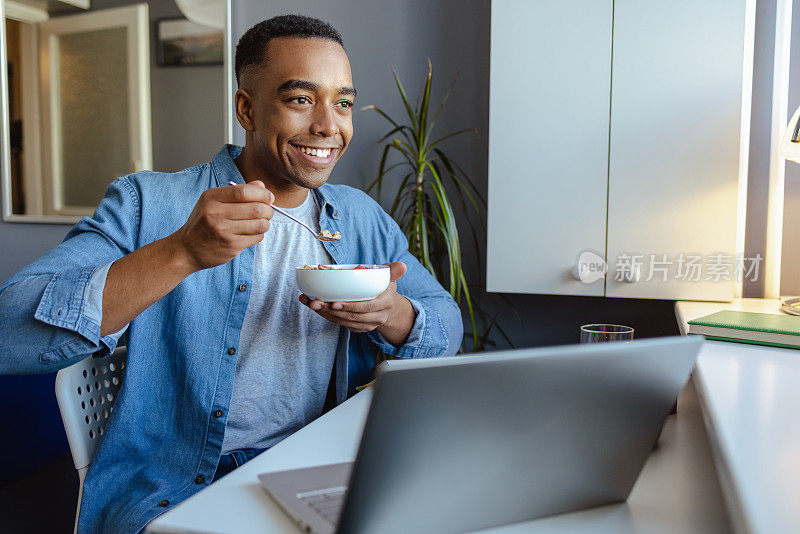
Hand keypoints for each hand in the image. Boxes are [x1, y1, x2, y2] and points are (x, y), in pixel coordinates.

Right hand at [171, 181, 273, 271]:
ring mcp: (223, 231)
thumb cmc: (203, 222)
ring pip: (260, 224)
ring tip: (261, 223)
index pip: (244, 191)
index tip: (269, 197)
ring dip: (266, 223)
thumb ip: (238, 192)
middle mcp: (216, 213)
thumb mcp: (213, 201)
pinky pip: (256, 237)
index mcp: (212, 198)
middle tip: (268, 212)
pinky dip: (259, 234)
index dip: (262, 193)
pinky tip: (251, 233)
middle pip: (256, 208)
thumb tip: (261, 185)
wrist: (187, 249)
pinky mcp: (231, 246)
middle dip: (268, 210)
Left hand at [300, 262, 415, 345]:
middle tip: (316, 303)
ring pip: (344, 322)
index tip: (335, 303)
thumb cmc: (385, 288)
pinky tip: (315, 307)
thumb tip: (402, 266)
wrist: (389, 307)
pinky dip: (327, 317)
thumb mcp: (390, 277)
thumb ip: (393, 271)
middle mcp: (377, 317)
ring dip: (325, 314)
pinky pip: (341, 324)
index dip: (350, 306)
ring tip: (311, 303)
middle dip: (332, 311)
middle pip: (352, 317)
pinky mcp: (359, 328)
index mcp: (384, 303)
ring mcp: (367, 324)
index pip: (366, 307)